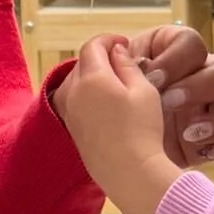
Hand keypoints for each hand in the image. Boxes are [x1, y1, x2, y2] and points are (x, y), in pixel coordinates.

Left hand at [56, 35, 180, 213]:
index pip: (93, 46)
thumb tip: (116, 51)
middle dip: (100, 57)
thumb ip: (127, 65)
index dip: (109, 40)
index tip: (125, 44)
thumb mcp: (143, 90)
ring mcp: (70, 114)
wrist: (130, 173)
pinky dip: (87, 95)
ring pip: (76, 83)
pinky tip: (106, 105)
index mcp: (91, 77)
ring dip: (92, 76)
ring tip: (115, 84)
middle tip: (123, 63)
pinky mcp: (72, 131)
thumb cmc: (141, 129)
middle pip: (82, 64)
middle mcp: (74, 93)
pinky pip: (75, 102)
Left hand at [129, 24, 213, 167]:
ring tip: (187, 134)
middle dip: (201, 85)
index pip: (192, 43)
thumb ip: (122, 68)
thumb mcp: (110, 88)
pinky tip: (204, 153)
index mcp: (178, 59)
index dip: (175, 59)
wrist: (120, 164)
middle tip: (170, 102)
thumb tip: (124, 52)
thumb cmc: (115, 115)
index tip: (152, 78)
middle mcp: (205, 81)